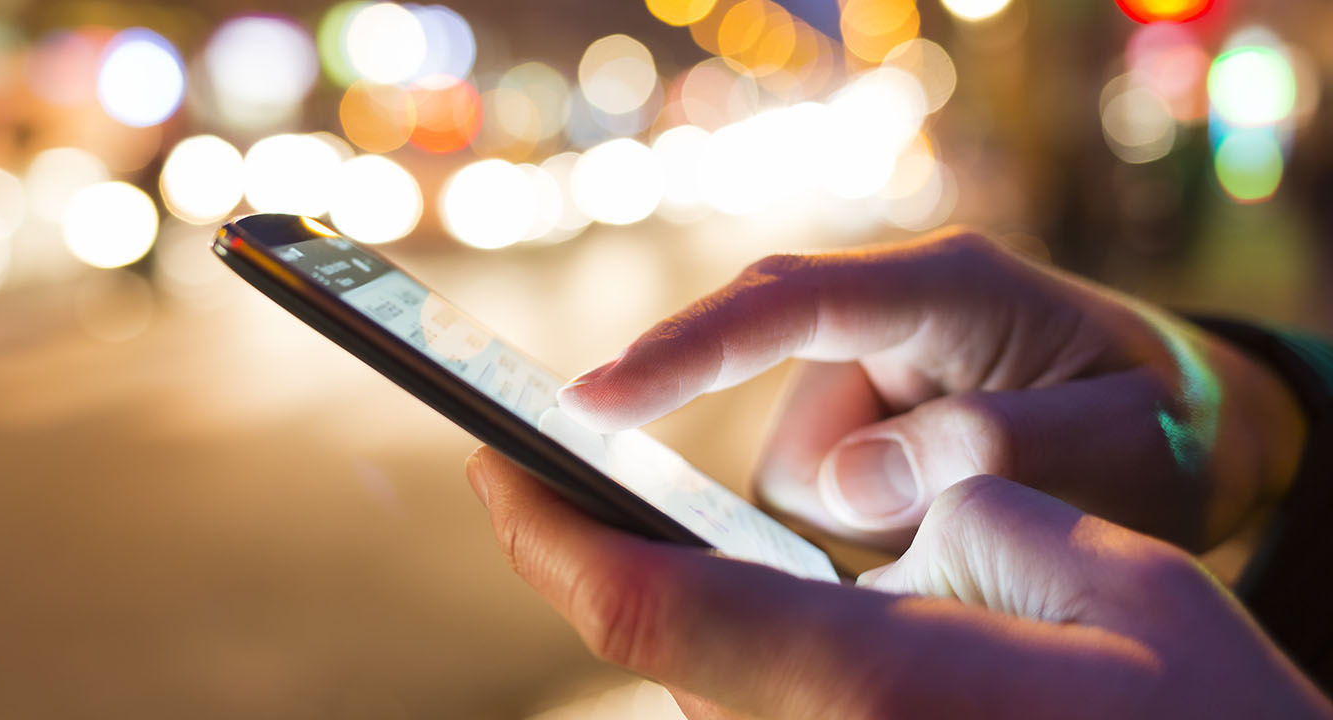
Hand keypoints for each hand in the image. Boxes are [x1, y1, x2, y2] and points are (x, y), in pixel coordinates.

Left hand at [466, 448, 1332, 718]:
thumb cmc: (1200, 708)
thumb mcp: (1103, 571)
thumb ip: (970, 511)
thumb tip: (887, 503)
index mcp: (866, 679)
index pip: (647, 604)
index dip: (550, 533)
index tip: (497, 468)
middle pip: (656, 649)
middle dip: (595, 558)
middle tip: (547, 479)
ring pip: (701, 688)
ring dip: (661, 606)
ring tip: (622, 527)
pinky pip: (757, 714)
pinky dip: (724, 651)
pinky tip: (742, 607)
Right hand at [557, 230, 1305, 550]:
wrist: (1181, 422)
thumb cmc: (1160, 424)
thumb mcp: (1124, 441)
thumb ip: (998, 447)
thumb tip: (850, 486)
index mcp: (944, 287)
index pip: (788, 305)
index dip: (684, 351)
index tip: (592, 401)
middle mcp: (879, 318)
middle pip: (775, 415)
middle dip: (830, 502)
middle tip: (930, 543)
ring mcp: (857, 377)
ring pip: (791, 484)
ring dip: (864, 537)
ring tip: (978, 532)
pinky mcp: (848, 427)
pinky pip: (810, 507)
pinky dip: (863, 544)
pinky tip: (939, 534)